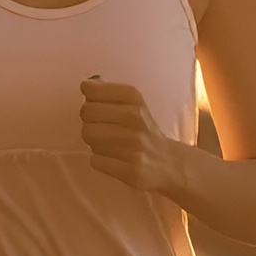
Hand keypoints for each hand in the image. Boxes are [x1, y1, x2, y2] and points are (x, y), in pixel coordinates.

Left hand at [81, 78, 179, 192]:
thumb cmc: (143, 131)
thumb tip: (86, 84)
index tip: (98, 106)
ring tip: (109, 145)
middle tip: (102, 129)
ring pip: (89, 136)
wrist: (169, 163)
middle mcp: (135, 118)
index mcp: (134, 99)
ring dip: (94, 143)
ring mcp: (135, 145)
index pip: (92, 90)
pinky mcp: (132, 170)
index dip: (89, 99)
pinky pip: (96, 161)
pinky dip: (100, 161)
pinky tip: (113, 160)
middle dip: (89, 121)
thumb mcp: (132, 105)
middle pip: (86, 113)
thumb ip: (107, 92)